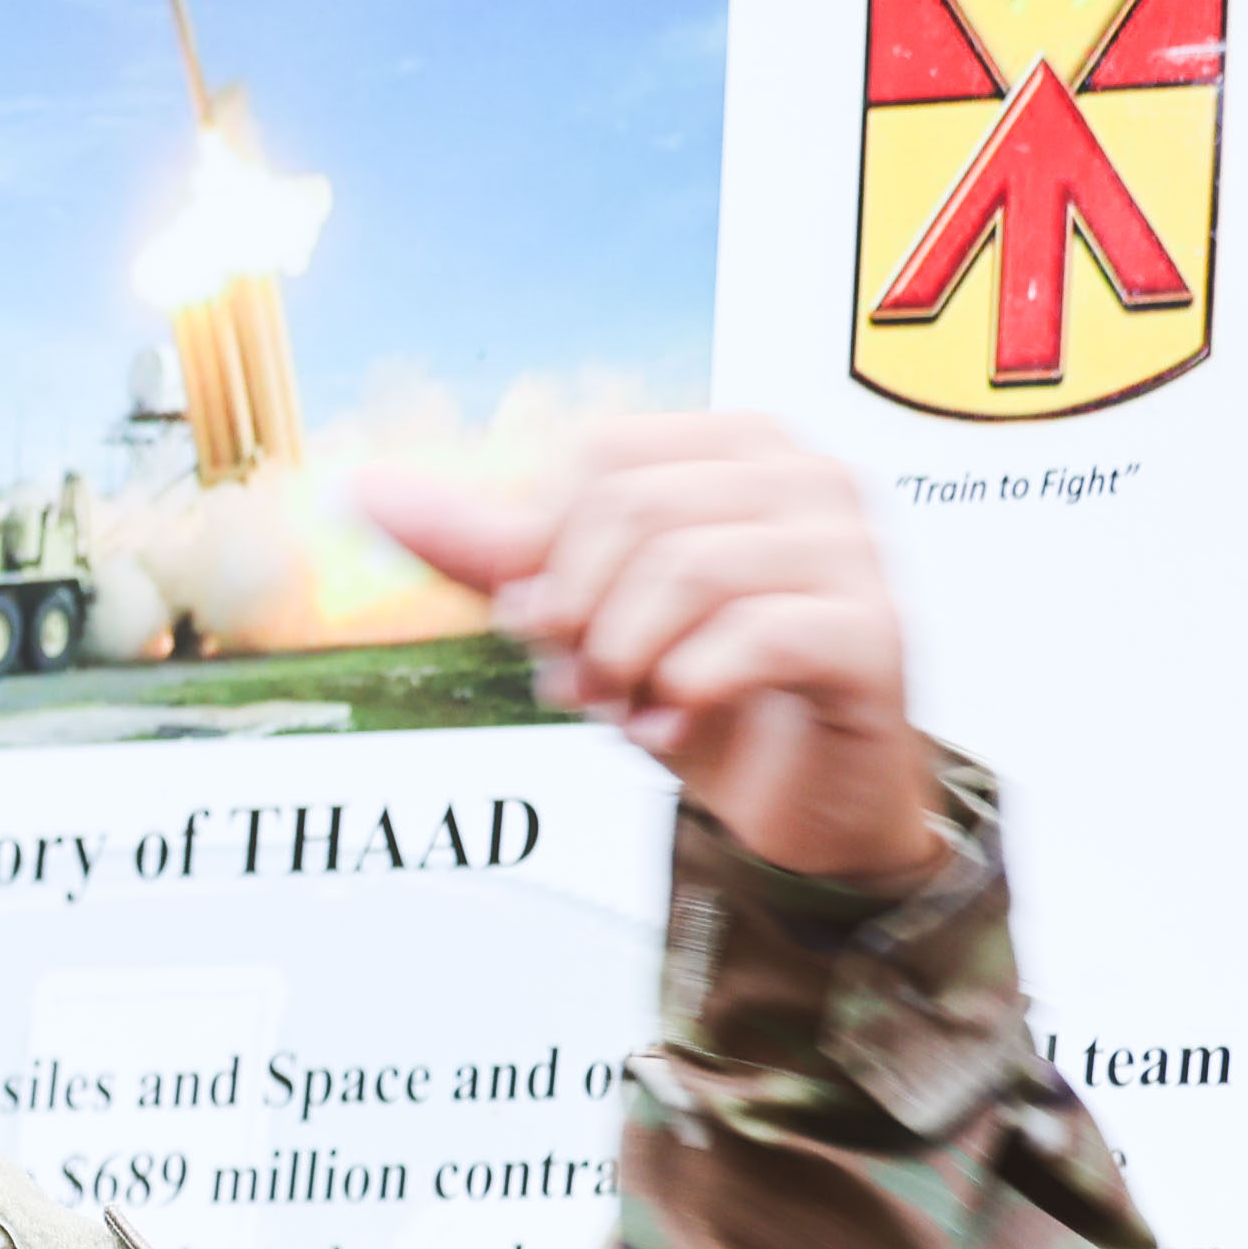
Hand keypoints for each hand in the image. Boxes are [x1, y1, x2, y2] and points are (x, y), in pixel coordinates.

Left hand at [348, 417, 947, 889]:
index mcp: (740, 446)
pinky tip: (674, 729)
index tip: (551, 625)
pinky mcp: (877, 632)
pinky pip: (752, 636)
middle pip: (636, 510)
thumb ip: (490, 549)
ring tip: (629, 707)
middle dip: (581, 611)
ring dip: (628, 659)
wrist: (801, 802)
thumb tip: (370, 487)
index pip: (600, 460)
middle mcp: (810, 476)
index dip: (549, 553)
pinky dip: (686, 693)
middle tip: (583, 681)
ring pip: (689, 569)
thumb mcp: (583, 615)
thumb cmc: (702, 690)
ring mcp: (856, 551)